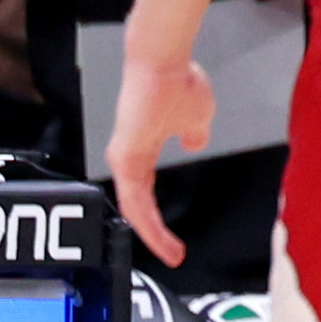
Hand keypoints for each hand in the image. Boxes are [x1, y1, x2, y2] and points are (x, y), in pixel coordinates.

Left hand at [107, 47, 213, 265]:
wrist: (164, 65)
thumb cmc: (178, 84)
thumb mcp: (196, 118)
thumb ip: (193, 134)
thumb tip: (195, 142)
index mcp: (142, 150)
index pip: (146, 194)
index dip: (159, 218)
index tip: (176, 240)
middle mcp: (128, 158)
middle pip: (138, 208)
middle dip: (156, 236)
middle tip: (174, 256)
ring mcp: (124, 158)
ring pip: (135, 208)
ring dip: (152, 233)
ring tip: (171, 253)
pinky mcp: (125, 157)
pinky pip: (135, 198)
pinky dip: (146, 219)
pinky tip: (159, 235)